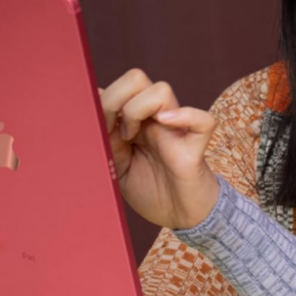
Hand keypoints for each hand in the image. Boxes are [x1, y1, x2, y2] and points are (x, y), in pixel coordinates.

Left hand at [98, 69, 220, 229]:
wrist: (180, 216)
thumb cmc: (151, 191)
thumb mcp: (117, 167)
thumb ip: (106, 139)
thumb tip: (92, 105)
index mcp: (136, 120)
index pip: (119, 86)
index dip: (103, 100)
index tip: (96, 126)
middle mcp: (156, 118)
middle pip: (136, 78)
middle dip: (116, 100)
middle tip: (113, 129)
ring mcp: (176, 129)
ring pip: (162, 90)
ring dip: (139, 110)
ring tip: (132, 137)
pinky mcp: (194, 147)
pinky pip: (203, 120)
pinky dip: (186, 117)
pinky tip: (165, 125)